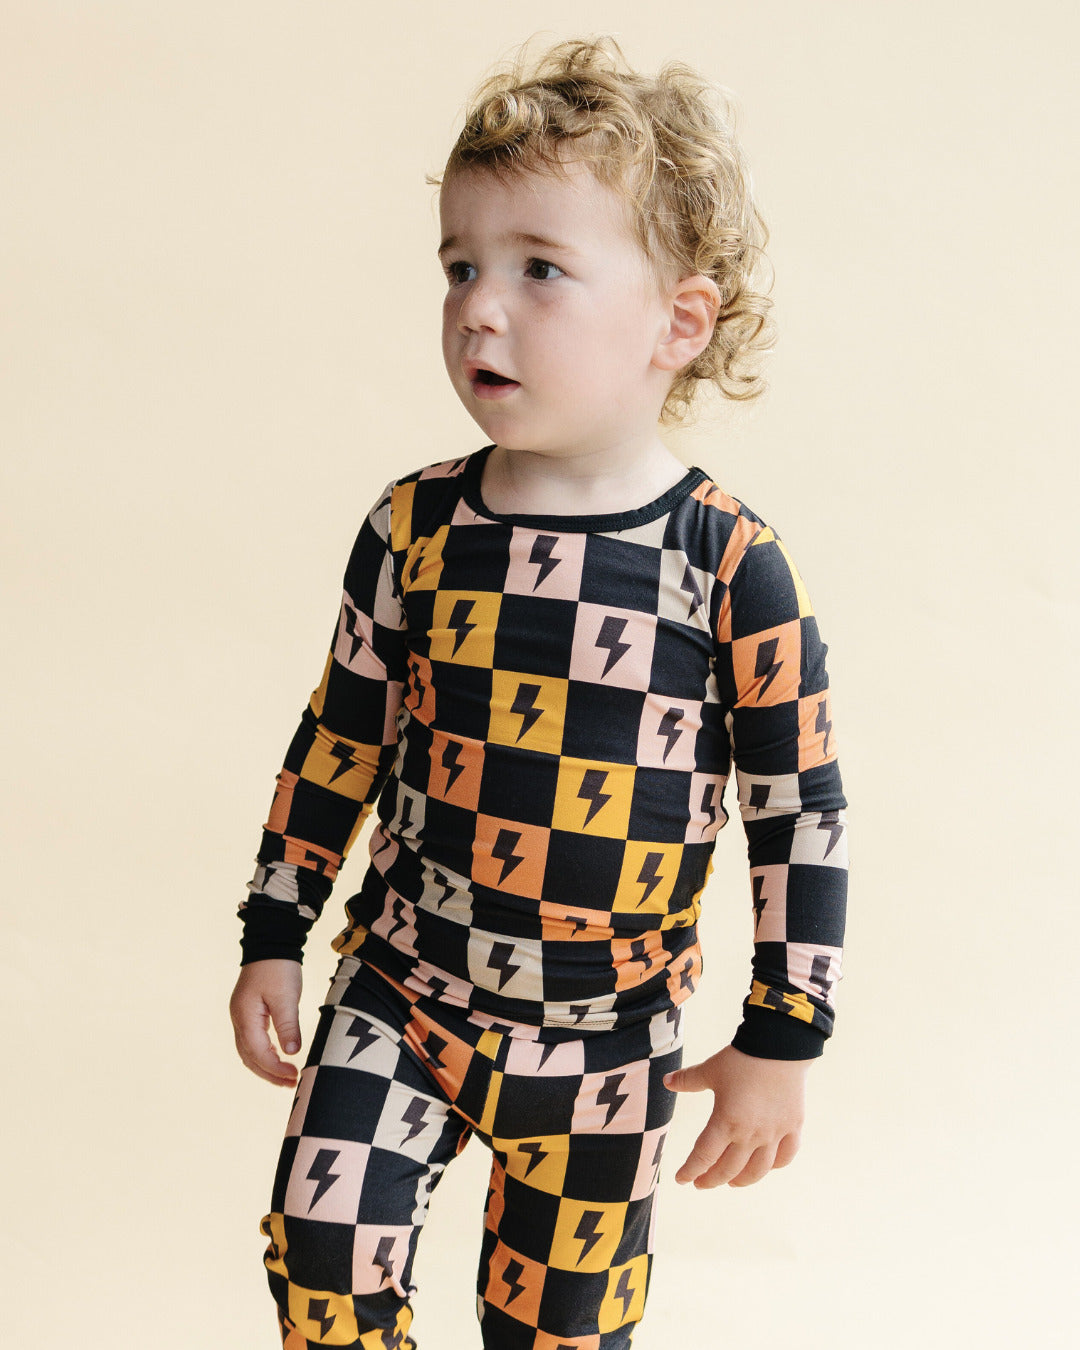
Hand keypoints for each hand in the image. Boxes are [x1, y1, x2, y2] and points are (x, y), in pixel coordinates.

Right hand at [229, 959, 303, 1087]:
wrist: (271, 942)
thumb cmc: (279, 967)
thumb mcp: (286, 997)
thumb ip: (287, 1026)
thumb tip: (291, 1053)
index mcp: (244, 1016)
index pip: (258, 1052)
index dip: (275, 1067)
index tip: (295, 1075)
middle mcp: (238, 1019)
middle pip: (249, 1057)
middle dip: (269, 1073)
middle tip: (291, 1083)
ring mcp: (241, 1015)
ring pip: (249, 1050)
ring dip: (266, 1065)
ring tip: (286, 1076)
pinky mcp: (248, 1011)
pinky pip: (252, 1040)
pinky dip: (264, 1053)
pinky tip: (278, 1056)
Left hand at [664, 1044, 809, 1187]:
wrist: (780, 1045)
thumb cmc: (741, 1058)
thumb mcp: (710, 1069)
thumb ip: (687, 1079)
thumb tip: (666, 1081)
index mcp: (726, 1122)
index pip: (703, 1157)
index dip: (690, 1170)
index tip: (681, 1179)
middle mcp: (750, 1135)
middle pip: (728, 1169)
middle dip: (712, 1179)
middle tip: (702, 1183)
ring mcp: (774, 1133)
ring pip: (758, 1170)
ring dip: (742, 1180)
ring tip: (732, 1182)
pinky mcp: (793, 1127)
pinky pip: (785, 1156)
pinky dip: (774, 1165)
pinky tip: (766, 1166)